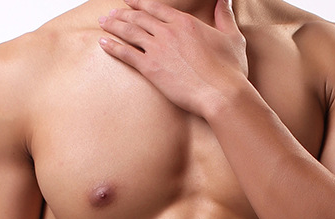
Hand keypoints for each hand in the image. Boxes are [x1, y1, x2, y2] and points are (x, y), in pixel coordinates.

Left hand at [98, 0, 247, 118]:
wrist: (221, 94)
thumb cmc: (230, 70)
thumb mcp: (232, 38)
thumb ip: (225, 16)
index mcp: (185, 22)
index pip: (157, 7)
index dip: (141, 3)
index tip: (130, 2)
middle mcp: (168, 31)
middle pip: (139, 17)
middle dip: (123, 13)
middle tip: (111, 14)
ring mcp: (157, 48)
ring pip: (130, 31)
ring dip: (114, 25)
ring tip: (103, 22)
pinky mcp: (151, 68)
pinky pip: (126, 53)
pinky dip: (112, 46)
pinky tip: (102, 42)